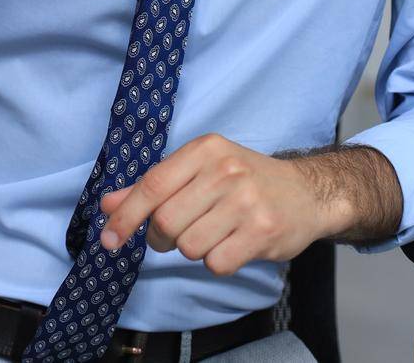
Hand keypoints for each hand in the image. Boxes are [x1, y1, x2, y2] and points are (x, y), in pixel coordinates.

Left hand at [95, 133, 346, 276]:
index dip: (125, 216)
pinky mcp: (263, 231)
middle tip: (178, 234)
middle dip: (163, 238)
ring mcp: (247, 201)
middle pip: (166, 221)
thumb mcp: (199, 171)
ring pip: (189, 246)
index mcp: (205, 149)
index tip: (109, 240)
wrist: (307, 192)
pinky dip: (217, 262)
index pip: (151, 185)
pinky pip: (216, 263)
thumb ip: (152, 187)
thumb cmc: (245, 181)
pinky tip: (232, 245)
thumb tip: (107, 205)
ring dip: (193, 249)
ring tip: (213, 234)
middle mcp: (225, 170)